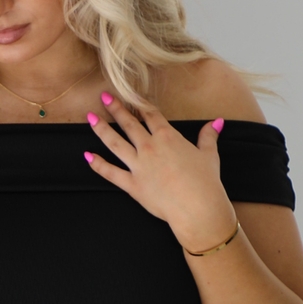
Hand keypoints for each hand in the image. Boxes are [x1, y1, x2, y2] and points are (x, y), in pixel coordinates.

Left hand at [82, 93, 236, 253]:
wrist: (197, 208)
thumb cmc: (205, 182)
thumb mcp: (209, 155)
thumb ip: (208, 136)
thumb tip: (216, 122)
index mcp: (168, 137)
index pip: (150, 115)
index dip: (139, 104)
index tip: (130, 95)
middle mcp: (150, 148)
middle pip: (129, 123)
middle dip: (115, 108)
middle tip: (104, 97)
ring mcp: (139, 166)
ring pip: (115, 143)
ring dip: (101, 129)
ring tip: (90, 118)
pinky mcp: (133, 185)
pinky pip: (110, 173)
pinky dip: (97, 165)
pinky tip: (87, 156)